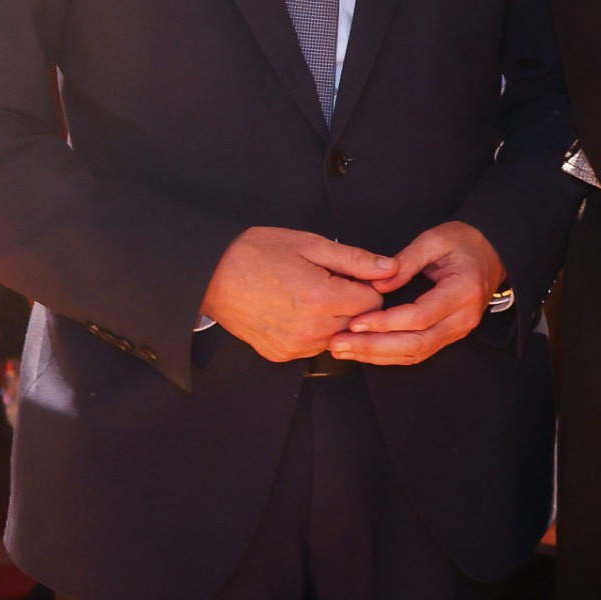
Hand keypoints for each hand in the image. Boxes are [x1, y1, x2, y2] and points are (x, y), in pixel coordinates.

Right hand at [200, 227, 395, 362]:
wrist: (210, 275)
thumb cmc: (255, 254)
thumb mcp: (310, 244)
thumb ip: (355, 260)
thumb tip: (390, 268)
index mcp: (321, 299)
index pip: (374, 301)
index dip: (368, 284)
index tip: (353, 275)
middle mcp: (310, 329)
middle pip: (358, 321)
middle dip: (352, 301)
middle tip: (328, 280)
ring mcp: (294, 346)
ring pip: (338, 336)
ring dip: (334, 318)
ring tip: (310, 294)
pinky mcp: (281, 354)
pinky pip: (314, 346)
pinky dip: (314, 330)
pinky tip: (297, 310)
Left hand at [330, 221, 505, 365]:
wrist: (491, 252)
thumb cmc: (464, 243)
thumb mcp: (434, 240)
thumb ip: (406, 260)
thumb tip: (377, 283)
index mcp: (463, 291)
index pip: (419, 316)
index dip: (385, 323)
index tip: (356, 320)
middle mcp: (463, 318)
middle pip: (416, 343)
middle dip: (374, 346)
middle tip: (340, 343)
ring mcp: (458, 331)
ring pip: (415, 353)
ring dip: (377, 355)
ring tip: (344, 350)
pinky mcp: (449, 335)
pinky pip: (418, 352)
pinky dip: (389, 355)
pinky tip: (365, 351)